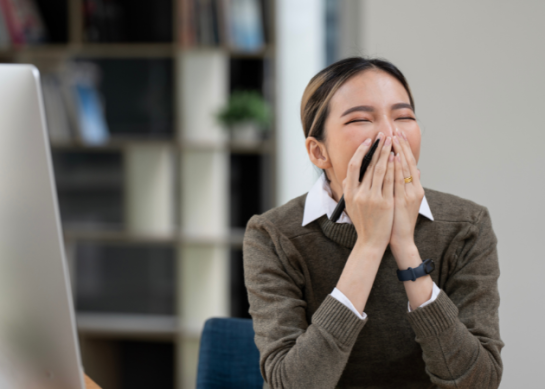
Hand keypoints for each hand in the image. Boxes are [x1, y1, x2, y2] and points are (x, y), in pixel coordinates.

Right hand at [343, 132, 394, 251]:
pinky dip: (393, 168)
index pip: (353, 167)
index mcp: (349, 193)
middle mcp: (359, 194)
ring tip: (391, 141)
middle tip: (382, 135)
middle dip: (376, 148)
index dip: (360, 152)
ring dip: (386, 153)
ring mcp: (372, 198)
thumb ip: (348, 190)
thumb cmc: (363, 223)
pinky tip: (396, 158)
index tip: (367, 142)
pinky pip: (390, 181)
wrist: (371, 241)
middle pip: (368, 165)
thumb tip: (348, 177)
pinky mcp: (385, 203)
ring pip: (380, 170)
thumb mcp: (350, 206)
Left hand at [390, 128, 424, 257]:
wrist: (400, 239)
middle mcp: (414, 189)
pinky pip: (398, 181)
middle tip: (395, 131)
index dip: (404, 149)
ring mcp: (408, 195)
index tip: (398, 135)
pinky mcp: (401, 201)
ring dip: (398, 153)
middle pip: (408, 163)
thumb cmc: (399, 221)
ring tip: (393, 139)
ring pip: (404, 169)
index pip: (409, 163)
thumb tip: (416, 170)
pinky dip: (396, 169)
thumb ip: (411, 185)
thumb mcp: (408, 201)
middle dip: (402, 146)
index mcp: (415, 188)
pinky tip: (393, 158)